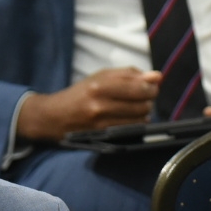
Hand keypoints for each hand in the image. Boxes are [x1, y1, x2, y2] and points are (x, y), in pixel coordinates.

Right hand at [16, 68, 159, 141]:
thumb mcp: (100, 77)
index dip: (151, 87)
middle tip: (147, 97)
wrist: (54, 117)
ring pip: (138, 119)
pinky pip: (131, 130)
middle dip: (149, 99)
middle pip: (141, 103)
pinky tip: (133, 119)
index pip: (137, 86)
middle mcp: (100, 105)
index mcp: (99, 85)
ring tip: (139, 107)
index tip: (153, 85)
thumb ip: (128, 74)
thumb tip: (157, 76)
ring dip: (144, 112)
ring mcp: (101, 123)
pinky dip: (137, 124)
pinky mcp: (103, 136)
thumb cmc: (80, 94)